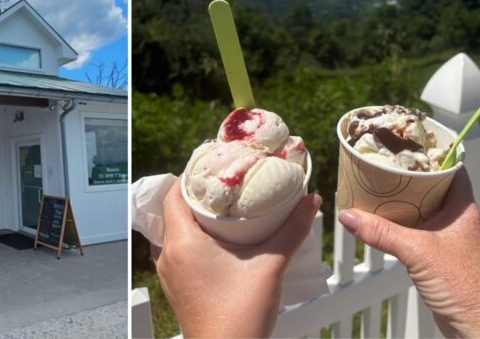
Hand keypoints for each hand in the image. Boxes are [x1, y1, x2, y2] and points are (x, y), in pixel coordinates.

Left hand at [153, 177, 321, 337]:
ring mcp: (168, 273)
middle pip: (172, 211)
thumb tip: (311, 200)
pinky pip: (176, 250)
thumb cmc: (241, 314)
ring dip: (192, 217)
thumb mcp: (270, 266)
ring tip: (220, 207)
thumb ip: (291, 230)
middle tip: (221, 183)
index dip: (189, 175)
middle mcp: (167, 254)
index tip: (211, 165)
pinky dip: (190, 238)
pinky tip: (215, 239)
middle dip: (195, 194)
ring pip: (173, 231)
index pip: (172, 194)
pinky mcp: (175, 287)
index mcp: (181, 242)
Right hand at [338, 168, 479, 336]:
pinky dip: (396, 223)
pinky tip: (379, 222)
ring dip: (399, 201)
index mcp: (462, 208)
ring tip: (374, 190)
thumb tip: (348, 215)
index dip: (428, 155)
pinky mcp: (437, 255)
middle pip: (429, 187)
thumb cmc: (465, 287)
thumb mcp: (418, 252)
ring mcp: (447, 237)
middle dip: (405, 177)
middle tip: (381, 166)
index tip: (404, 146)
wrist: (477, 325)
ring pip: (420, 208)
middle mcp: (456, 218)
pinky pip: (413, 229)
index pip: (449, 169)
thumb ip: (382, 232)